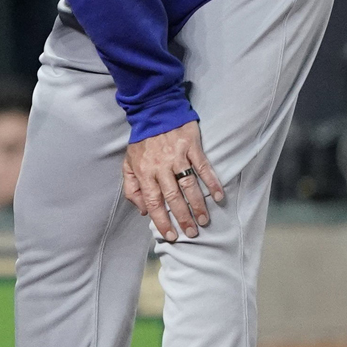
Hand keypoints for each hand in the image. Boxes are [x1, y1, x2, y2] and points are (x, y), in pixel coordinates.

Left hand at [122, 120, 224, 240]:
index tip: (170, 235)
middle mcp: (161, 166)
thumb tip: (143, 210)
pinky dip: (212, 182)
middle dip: (183, 218)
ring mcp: (178, 156)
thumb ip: (132, 188)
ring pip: (189, 185)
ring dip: (198, 205)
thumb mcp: (128, 164)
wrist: (154, 111)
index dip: (162, 220)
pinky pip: (204, 167)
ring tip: (204, 220)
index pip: (153, 201)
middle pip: (173, 197)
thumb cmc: (142, 141)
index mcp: (144, 171)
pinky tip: (218, 197)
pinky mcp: (192, 147)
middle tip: (192, 233)